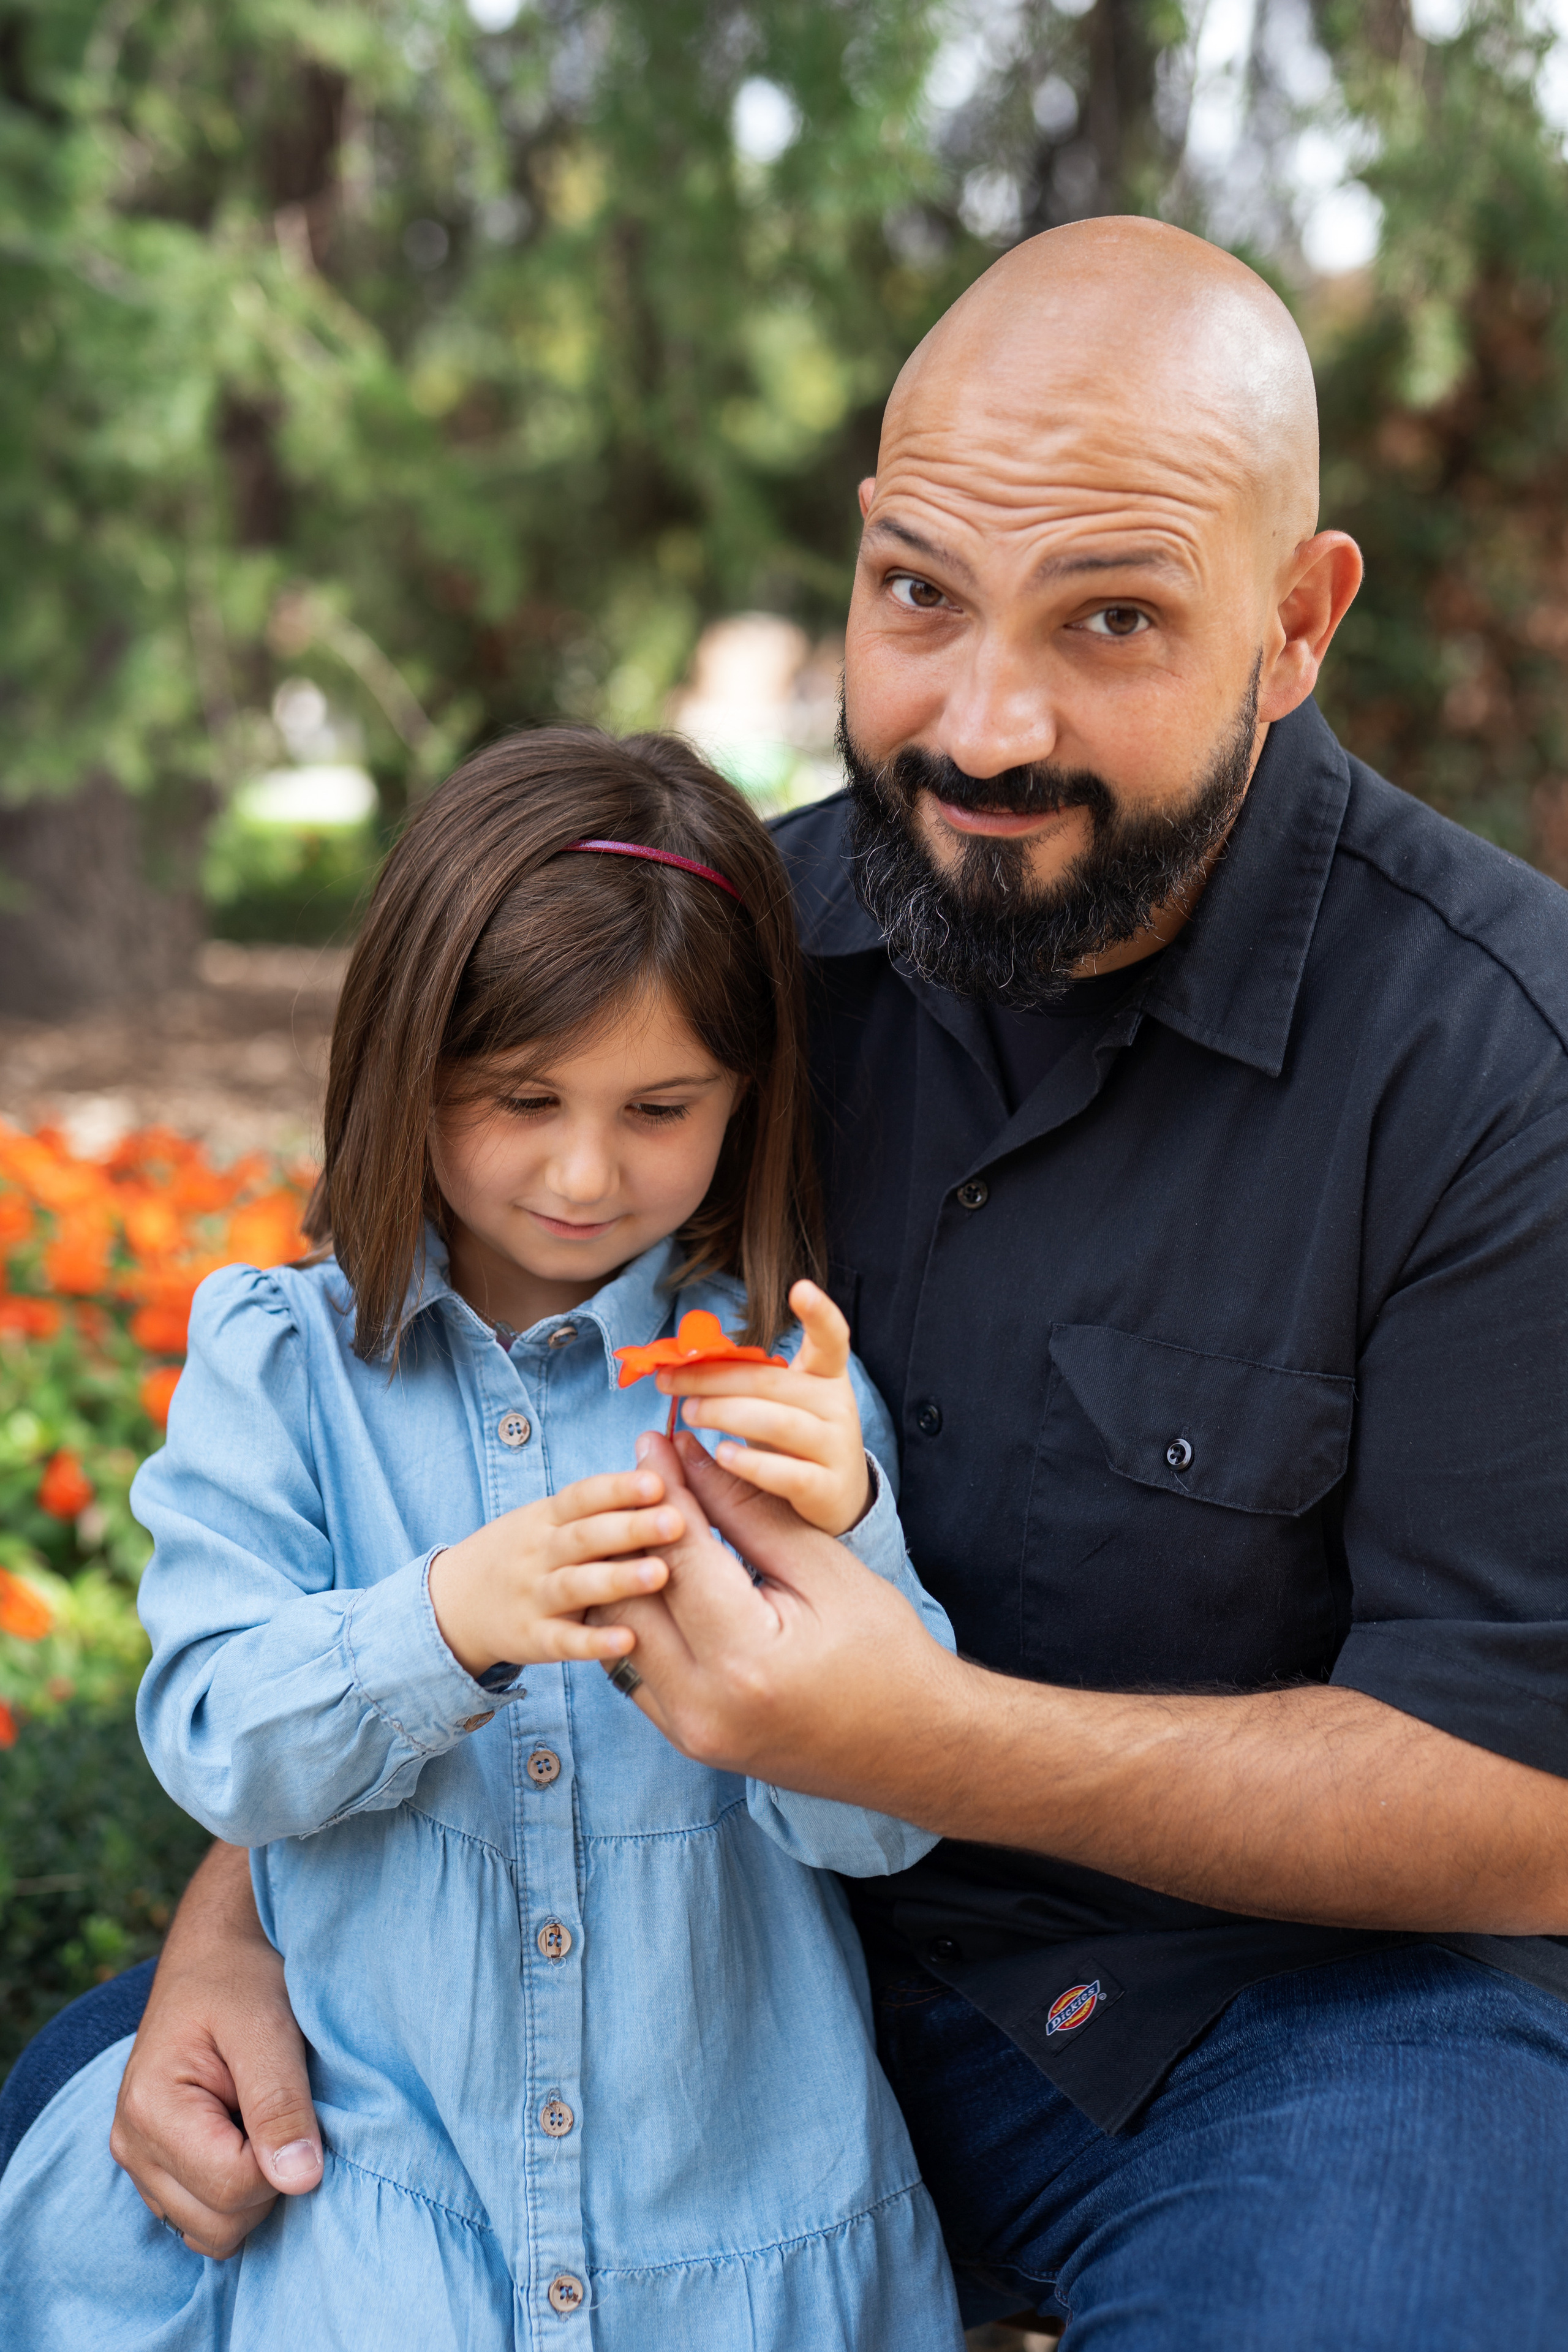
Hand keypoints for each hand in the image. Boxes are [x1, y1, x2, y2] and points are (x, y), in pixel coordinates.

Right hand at [110, 1842, 321, 2258]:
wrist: (214, 1956)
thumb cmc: (240, 1981)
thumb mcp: (268, 2028)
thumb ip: (281, 2103)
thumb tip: (301, 2181)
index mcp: (149, 2110)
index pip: (233, 2186)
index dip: (283, 2159)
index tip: (297, 2105)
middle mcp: (131, 2147)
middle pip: (220, 2223)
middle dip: (268, 2182)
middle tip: (281, 2112)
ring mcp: (140, 2163)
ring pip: (210, 2232)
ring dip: (253, 2192)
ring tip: (263, 2122)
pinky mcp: (157, 2169)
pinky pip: (203, 2219)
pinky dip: (235, 2195)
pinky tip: (249, 2139)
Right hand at [428, 1468, 676, 1676]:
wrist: (454, 1602)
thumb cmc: (524, 1553)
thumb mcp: (548, 1519)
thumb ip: (601, 1499)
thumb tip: (660, 1456)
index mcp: (547, 1517)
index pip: (582, 1495)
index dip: (618, 1488)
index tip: (658, 1482)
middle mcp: (539, 1552)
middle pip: (584, 1537)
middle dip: (630, 1528)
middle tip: (675, 1521)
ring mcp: (533, 1596)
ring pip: (575, 1585)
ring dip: (618, 1580)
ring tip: (660, 1574)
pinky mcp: (532, 1638)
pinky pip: (563, 1641)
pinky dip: (594, 1642)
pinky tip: (629, 1641)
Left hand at [591, 1431, 966, 1802]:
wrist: (911, 1745)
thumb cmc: (883, 1651)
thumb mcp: (823, 1569)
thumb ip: (749, 1515)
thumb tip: (689, 1459)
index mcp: (744, 1658)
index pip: (678, 1554)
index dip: (663, 1489)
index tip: (655, 1442)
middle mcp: (702, 1704)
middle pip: (630, 1594)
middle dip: (633, 1526)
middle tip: (644, 1477)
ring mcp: (688, 1731)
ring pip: (619, 1633)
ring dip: (626, 1573)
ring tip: (648, 1522)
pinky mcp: (686, 1738)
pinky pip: (634, 1667)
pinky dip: (639, 1618)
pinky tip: (659, 1578)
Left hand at [656, 1280, 871, 1535]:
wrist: (838, 1496)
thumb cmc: (793, 1437)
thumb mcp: (775, 1402)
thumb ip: (740, 1380)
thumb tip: (677, 1363)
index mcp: (826, 1376)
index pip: (831, 1339)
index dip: (819, 1313)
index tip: (799, 1288)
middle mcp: (837, 1406)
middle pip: (770, 1382)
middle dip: (713, 1378)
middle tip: (671, 1380)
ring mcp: (836, 1448)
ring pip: (777, 1422)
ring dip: (724, 1413)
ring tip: (689, 1412)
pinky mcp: (826, 1489)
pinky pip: (786, 1473)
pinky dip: (751, 1462)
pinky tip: (721, 1454)